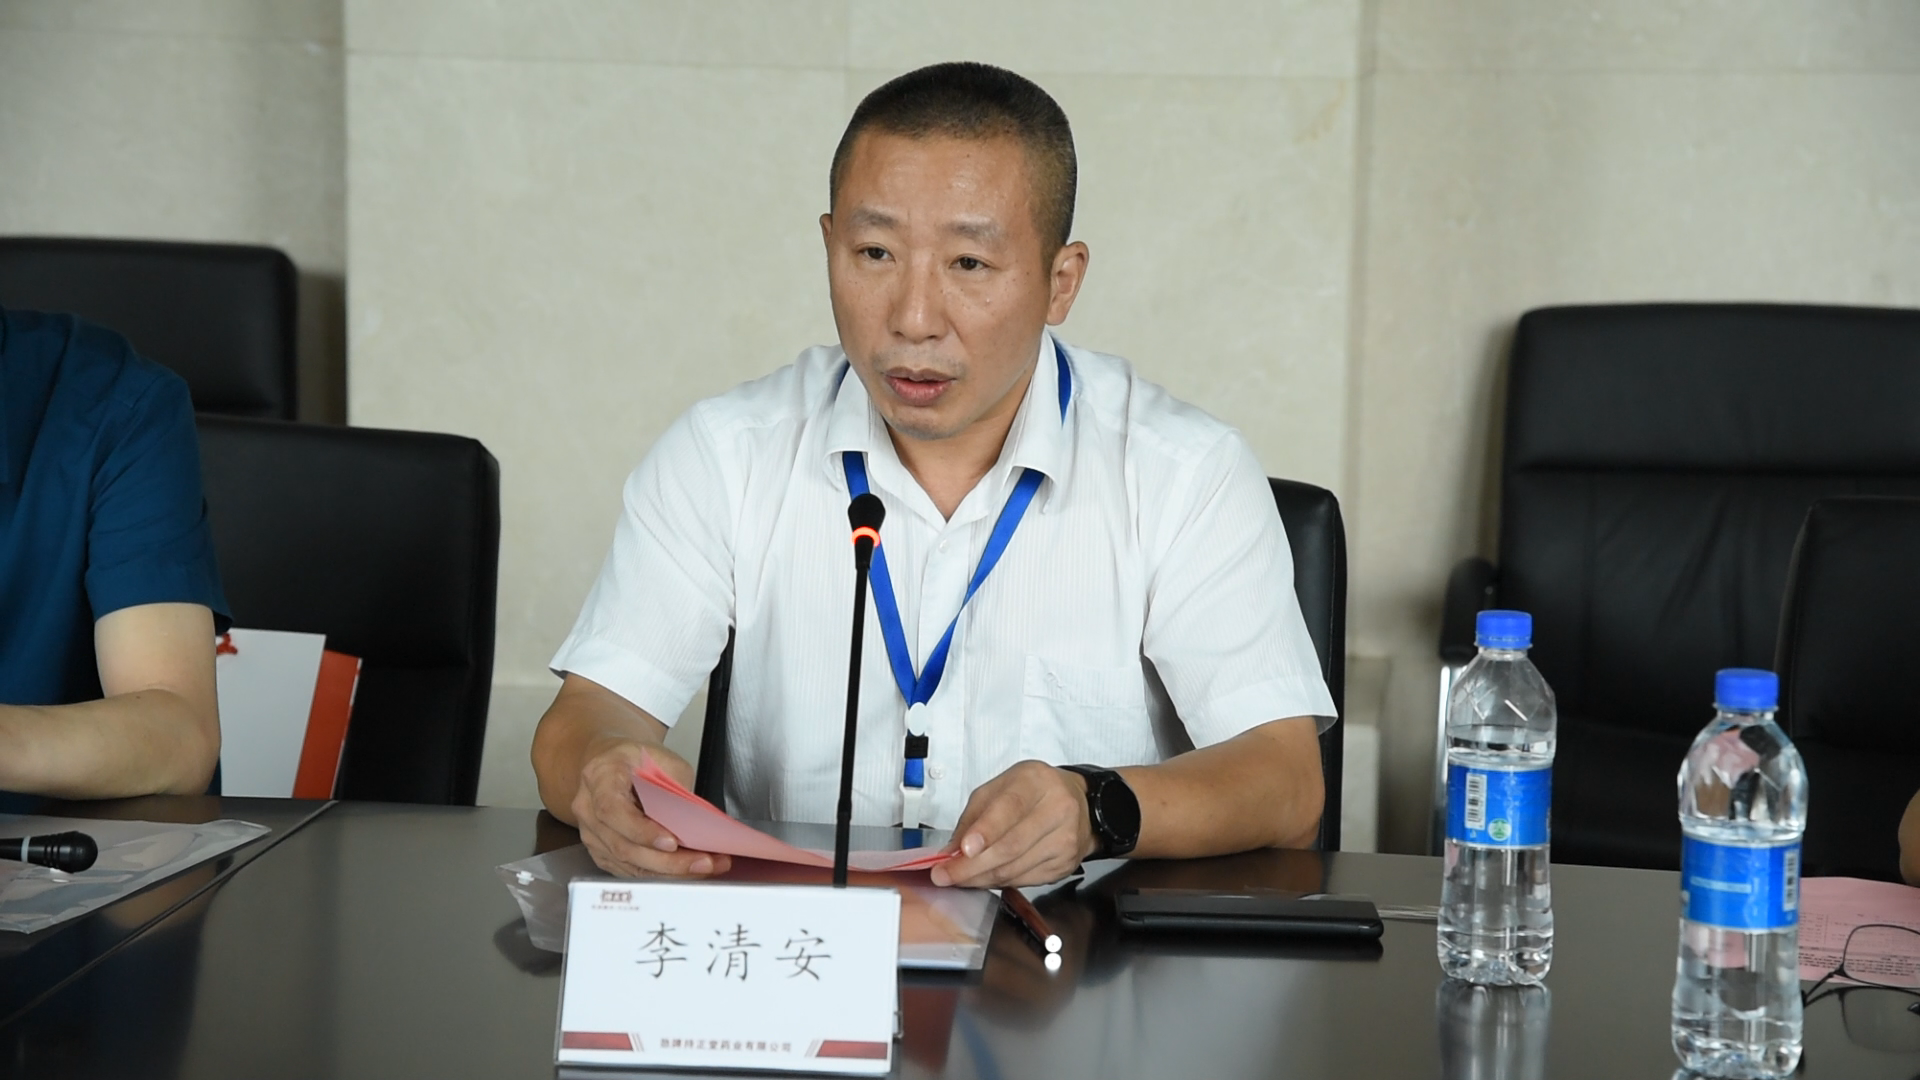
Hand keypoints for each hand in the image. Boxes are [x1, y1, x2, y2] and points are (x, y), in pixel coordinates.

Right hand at [571, 738, 731, 878]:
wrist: (614, 762)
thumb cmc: (636, 758)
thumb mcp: (662, 759)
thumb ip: (675, 789)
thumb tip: (694, 823)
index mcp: (599, 777)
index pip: (613, 810)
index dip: (641, 831)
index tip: (672, 842)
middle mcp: (588, 809)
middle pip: (623, 846)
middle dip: (667, 861)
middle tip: (703, 862)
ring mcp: (592, 834)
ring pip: (628, 863)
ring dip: (669, 872)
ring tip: (702, 867)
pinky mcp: (602, 851)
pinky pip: (630, 870)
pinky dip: (660, 874)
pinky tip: (685, 871)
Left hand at [930, 761, 1093, 887]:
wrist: (1078, 803)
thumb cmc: (1033, 792)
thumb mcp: (999, 788)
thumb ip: (973, 816)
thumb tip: (951, 851)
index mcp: (1037, 782)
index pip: (1010, 808)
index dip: (985, 832)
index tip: (962, 850)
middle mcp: (1058, 809)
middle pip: (1010, 847)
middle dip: (971, 867)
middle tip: (945, 875)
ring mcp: (1065, 840)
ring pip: (1015, 869)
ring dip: (981, 878)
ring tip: (960, 878)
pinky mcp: (1066, 864)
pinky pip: (1025, 881)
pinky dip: (1000, 882)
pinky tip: (987, 877)